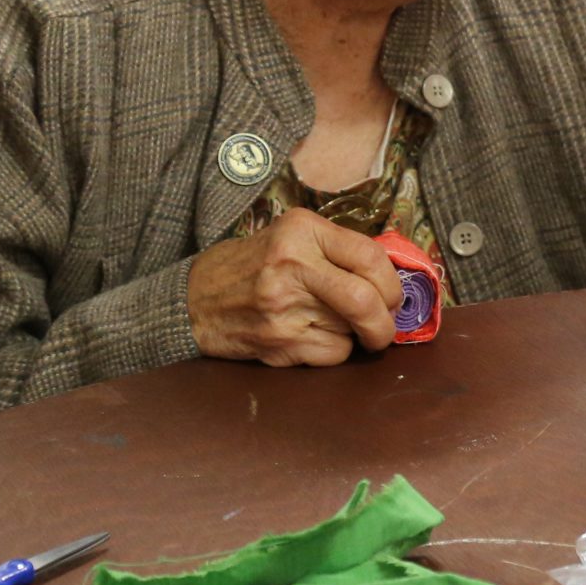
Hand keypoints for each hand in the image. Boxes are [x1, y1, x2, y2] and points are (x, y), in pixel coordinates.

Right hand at [185, 208, 400, 365]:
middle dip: (387, 321)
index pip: (370, 256)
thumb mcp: (290, 236)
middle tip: (385, 326)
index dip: (392, 282)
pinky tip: (313, 336)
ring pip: (352, 329)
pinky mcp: (279, 342)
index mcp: (302, 231)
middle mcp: (293, 266)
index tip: (392, 295)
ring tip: (332, 322)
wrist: (193, 301)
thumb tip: (391, 275)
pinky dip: (335, 350)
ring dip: (355, 333)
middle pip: (366, 300)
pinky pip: (334, 353)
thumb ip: (336, 248)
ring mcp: (284, 307)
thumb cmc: (251, 266)